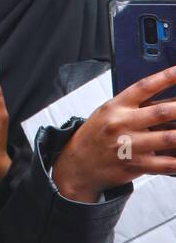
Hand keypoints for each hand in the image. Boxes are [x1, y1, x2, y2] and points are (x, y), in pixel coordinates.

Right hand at [52, 64, 175, 201]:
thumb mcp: (108, 113)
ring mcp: (129, 145)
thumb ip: (135, 107)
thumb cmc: (96, 135)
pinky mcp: (136, 165)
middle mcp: (122, 123)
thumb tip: (170, 101)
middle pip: (161, 112)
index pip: (144, 87)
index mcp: (116, 106)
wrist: (77, 164)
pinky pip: (166, 164)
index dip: (166, 77)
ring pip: (169, 138)